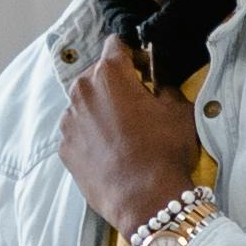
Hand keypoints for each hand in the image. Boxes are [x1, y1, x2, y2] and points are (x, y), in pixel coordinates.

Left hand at [56, 45, 204, 234]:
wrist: (146, 201)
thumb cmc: (164, 152)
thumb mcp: (180, 111)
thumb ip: (166, 87)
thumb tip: (158, 85)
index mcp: (109, 74)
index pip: (116, 44)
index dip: (135, 55)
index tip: (145, 71)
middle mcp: (82, 92)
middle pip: (97, 73)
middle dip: (116, 83)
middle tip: (138, 103)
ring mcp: (69, 121)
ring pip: (86, 103)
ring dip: (102, 109)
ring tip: (125, 132)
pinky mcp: (65, 148)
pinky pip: (79, 131)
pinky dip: (93, 134)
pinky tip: (113, 151)